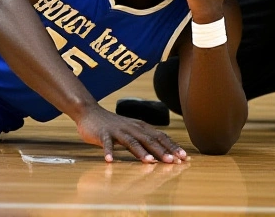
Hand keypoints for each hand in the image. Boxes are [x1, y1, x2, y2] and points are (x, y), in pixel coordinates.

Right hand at [73, 104, 188, 163]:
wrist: (90, 113)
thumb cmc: (113, 126)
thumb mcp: (132, 131)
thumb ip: (145, 140)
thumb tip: (163, 154)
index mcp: (140, 127)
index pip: (160, 136)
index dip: (172, 146)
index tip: (184, 157)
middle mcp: (131, 127)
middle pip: (149, 139)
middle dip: (162, 151)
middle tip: (173, 161)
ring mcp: (117, 130)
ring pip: (131, 141)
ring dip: (141, 152)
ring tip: (150, 162)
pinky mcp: (103, 134)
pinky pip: (106, 143)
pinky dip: (108, 151)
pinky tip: (109, 160)